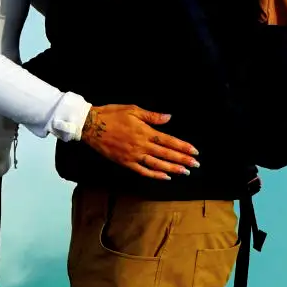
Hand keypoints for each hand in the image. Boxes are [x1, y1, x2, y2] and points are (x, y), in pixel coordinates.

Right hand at [81, 104, 198, 179]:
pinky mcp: (125, 162)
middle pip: (166, 154)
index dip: (183, 146)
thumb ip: (152, 116)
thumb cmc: (111, 115)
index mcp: (144, 131)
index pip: (168, 140)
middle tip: (196, 164)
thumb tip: (169, 117)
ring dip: (172, 168)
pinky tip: (165, 177)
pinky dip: (155, 175)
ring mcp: (133, 156)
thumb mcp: (132, 109)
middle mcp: (141, 145)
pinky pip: (143, 171)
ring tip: (185, 172)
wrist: (90, 126)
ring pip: (157, 165)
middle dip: (182, 159)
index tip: (194, 151)